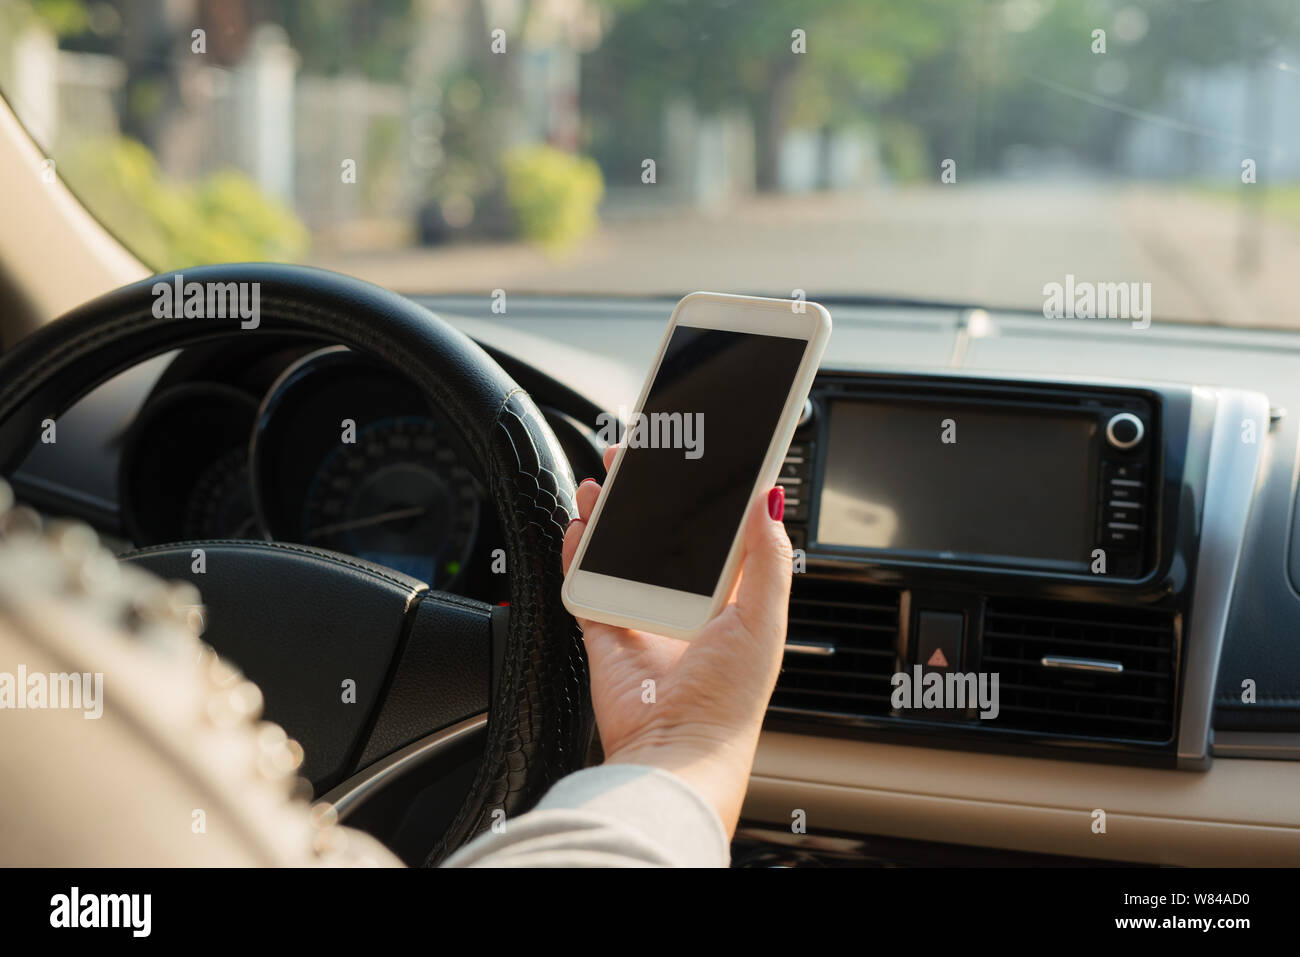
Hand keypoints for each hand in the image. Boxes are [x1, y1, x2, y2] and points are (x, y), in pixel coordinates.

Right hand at [561, 445, 792, 836]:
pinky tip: (576, 528)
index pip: (716, 533)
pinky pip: (585, 584)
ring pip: (618, 553)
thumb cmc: (728, 700)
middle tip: (633, 462)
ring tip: (598, 486)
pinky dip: (576, 554)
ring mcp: (642, 616)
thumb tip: (768, 500)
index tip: (690, 461)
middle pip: (661, 535)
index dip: (702, 496)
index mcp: (730, 599)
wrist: (675, 750)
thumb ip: (766, 558)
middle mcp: (685, 604)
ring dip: (606, 517)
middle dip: (645, 498)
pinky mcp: (605, 632)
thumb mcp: (763, 620)